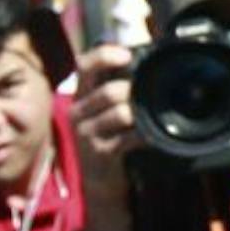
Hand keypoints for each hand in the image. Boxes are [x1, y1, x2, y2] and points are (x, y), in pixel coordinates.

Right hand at [71, 43, 139, 202]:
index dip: (104, 56)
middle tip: (151, 92)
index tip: (126, 54)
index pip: (84, 65)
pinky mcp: (100, 152)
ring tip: (151, 114)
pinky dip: (144, 134)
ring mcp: (87, 133)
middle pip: (108, 91)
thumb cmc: (107, 133)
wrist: (98, 176)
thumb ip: (116, 81)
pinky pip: (128, 138)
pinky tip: (151, 134)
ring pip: (120, 113)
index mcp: (81, 93)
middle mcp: (78, 111)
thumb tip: (142, 54)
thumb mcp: (103, 106)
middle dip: (133, 90)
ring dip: (140, 113)